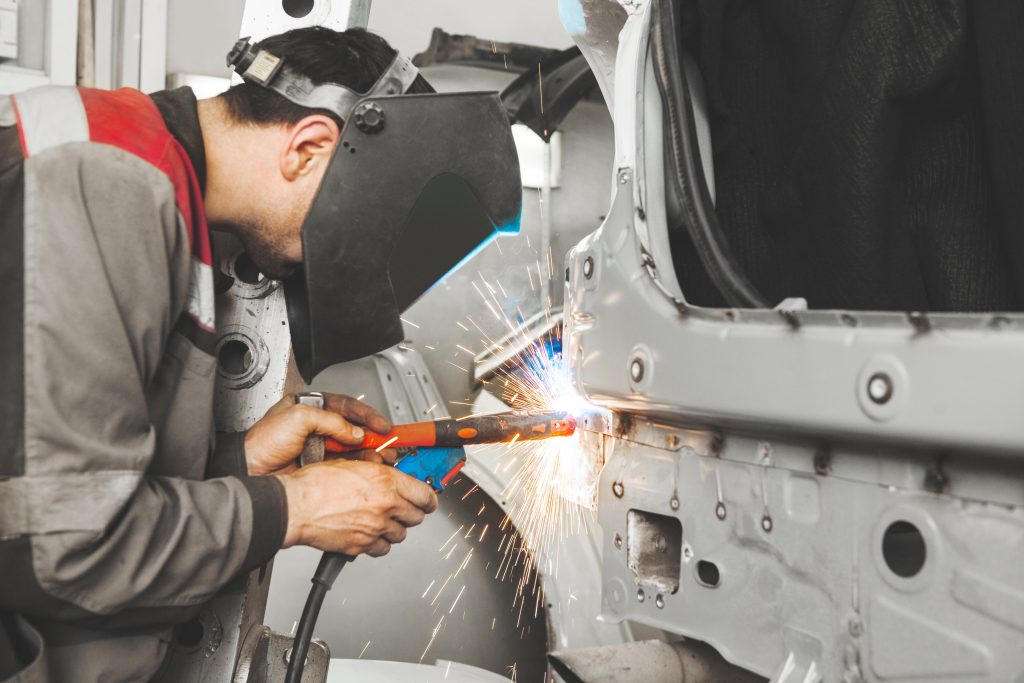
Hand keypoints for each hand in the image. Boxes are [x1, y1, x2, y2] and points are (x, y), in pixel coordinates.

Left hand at [245, 393, 394, 475]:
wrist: (249, 470)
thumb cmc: (262, 442)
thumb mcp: (297, 419)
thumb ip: (330, 421)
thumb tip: (354, 432)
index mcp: (312, 407)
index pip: (347, 407)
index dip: (367, 415)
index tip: (382, 425)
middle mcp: (318, 426)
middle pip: (354, 428)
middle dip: (373, 435)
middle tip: (388, 442)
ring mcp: (320, 446)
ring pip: (354, 448)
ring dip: (370, 452)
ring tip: (383, 457)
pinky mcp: (321, 466)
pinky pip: (346, 464)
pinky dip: (360, 467)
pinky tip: (369, 468)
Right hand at [276, 460, 437, 555]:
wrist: (294, 505)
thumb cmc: (315, 483)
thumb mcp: (352, 464)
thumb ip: (376, 472)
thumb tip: (388, 475)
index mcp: (386, 482)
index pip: (425, 494)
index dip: (429, 498)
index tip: (429, 499)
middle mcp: (385, 505)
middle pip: (416, 516)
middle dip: (412, 512)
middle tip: (404, 508)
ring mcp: (375, 528)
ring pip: (401, 534)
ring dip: (395, 528)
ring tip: (382, 520)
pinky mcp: (362, 546)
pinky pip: (382, 548)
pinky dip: (379, 543)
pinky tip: (370, 534)